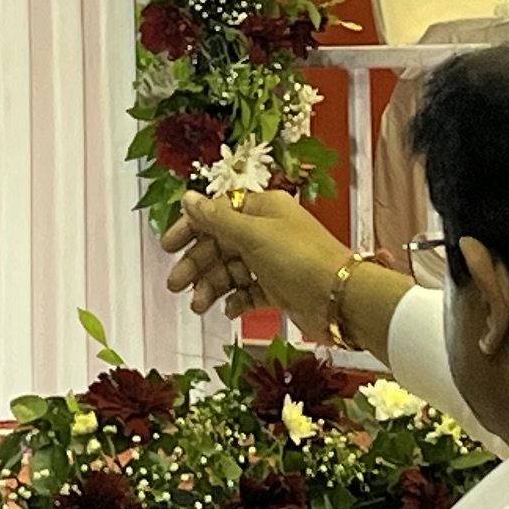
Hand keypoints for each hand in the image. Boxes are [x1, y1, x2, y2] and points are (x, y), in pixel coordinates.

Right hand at [163, 191, 359, 339]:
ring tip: (198, 306)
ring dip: (211, 286)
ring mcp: (271, 262)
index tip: (168, 246)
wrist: (340, 299)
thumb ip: (217, 219)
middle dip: (196, 263)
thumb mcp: (253, 235)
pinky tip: (229, 310)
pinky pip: (247, 291)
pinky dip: (235, 300)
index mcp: (261, 210)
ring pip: (230, 270)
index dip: (191, 227)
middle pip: (219, 243)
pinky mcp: (277, 289)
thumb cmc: (298, 259)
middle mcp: (265, 232)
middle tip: (176, 284)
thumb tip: (188, 198)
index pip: (217, 212)